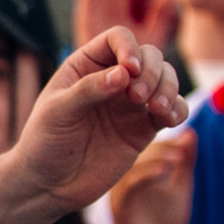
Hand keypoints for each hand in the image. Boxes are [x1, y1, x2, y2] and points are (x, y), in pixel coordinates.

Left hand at [10, 27, 187, 212]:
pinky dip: (178, 109)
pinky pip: (172, 110)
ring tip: (157, 110)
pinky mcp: (144, 128)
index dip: (129, 48)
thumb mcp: (58, 112)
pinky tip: (170, 119)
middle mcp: (113, 79)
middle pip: (149, 56)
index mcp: (86, 65)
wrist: (50, 184)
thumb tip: (124, 73)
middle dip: (152, 71)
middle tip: (137, 97)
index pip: (118, 39)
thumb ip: (88, 90)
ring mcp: (131, 103)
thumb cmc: (44, 142)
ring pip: (166, 80)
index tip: (130, 70)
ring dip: (169, 88)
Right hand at [107, 131, 193, 223]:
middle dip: (163, 145)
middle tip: (184, 148)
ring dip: (158, 158)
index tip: (187, 141)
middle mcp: (123, 176)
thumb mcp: (180, 187)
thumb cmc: (165, 222)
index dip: (167, 139)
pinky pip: (130, 185)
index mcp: (136, 169)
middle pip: (138, 150)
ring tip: (179, 159)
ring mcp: (119, 191)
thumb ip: (184, 162)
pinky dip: (148, 175)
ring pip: (133, 164)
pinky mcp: (120, 206)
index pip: (147, 144)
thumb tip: (190, 133)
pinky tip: (167, 172)